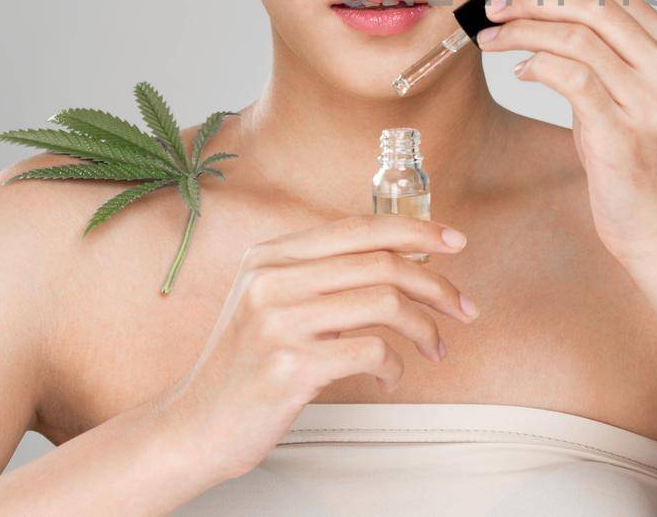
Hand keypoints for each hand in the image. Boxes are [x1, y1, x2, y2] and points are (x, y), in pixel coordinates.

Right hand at [145, 214, 478, 480]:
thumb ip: (318, 275)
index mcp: (270, 256)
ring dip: (425, 327)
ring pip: (385, 303)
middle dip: (436, 284)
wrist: (193, 427)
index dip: (416, 230)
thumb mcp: (270, 302)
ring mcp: (277, 322)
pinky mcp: (289, 366)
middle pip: (381, 263)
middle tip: (462, 307)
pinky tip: (389, 377)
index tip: (455, 241)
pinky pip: (371, 352)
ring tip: (434, 346)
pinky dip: (394, 366)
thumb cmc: (244, 367)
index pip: (359, 227)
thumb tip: (398, 258)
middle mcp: (271, 279)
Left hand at [476, 0, 656, 263]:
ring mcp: (653, 103)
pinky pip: (572, 78)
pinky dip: (537, 65)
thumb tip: (545, 11)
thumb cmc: (642, 165)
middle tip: (497, 5)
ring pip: (578, 38)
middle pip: (596, 5)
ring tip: (492, 37)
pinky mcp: (624, 134)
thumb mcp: (636, 98)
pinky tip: (519, 70)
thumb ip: (609, 55)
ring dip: (524, 31)